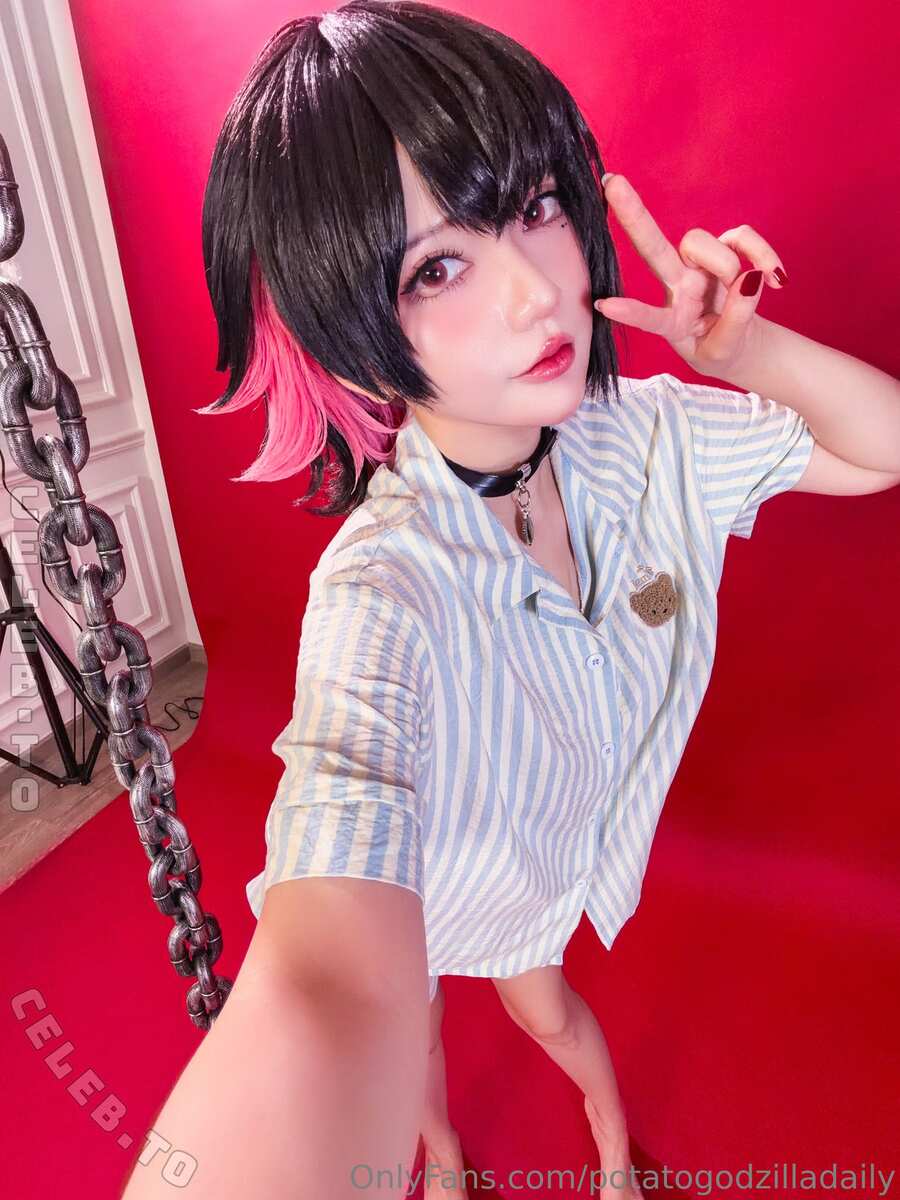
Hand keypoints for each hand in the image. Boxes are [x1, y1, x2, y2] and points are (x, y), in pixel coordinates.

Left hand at [594, 173, 787, 377]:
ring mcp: (701, 265)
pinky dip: (762, 255)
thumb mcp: (723, 352)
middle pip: (653, 247)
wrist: (740, 343)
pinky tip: (776, 279)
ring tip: (750, 290)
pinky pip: (741, 236)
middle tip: (612, 184)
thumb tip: (749, 281)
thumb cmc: (719, 348)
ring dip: (727, 265)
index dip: (631, 312)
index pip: (650, 317)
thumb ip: (735, 322)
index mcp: (671, 319)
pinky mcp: (727, 249)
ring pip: (701, 242)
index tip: (603, 306)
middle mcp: (678, 285)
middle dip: (634, 216)